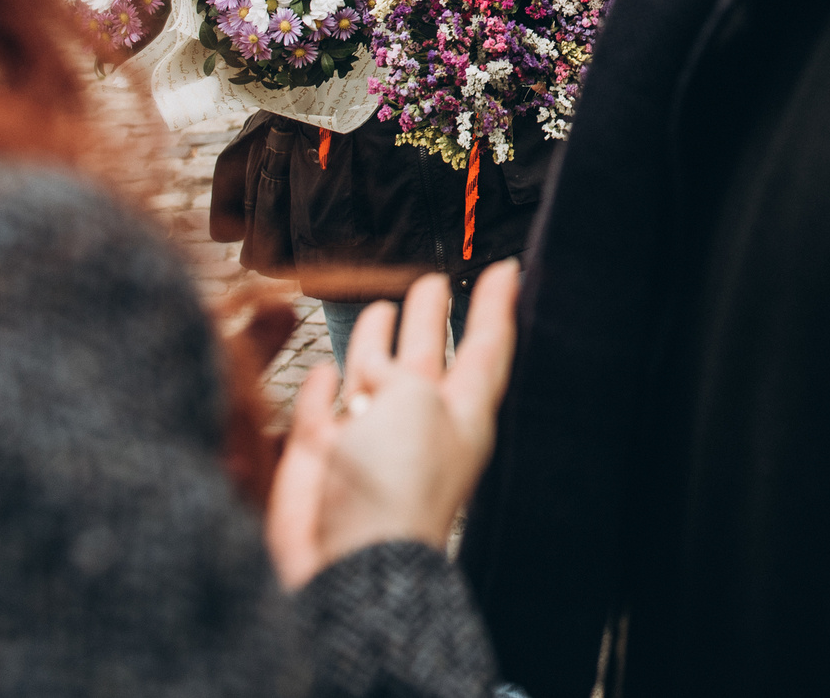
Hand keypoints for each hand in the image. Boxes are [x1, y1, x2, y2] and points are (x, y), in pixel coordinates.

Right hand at [264, 260, 519, 588]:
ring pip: (374, 377)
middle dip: (430, 316)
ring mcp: (369, 442)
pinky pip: (324, 412)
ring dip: (376, 342)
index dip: (494, 306)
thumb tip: (366, 373)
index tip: (507, 268)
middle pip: (428, 354)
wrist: (344, 560)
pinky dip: (324, 389)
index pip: (486, 345)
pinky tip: (327, 370)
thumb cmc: (395, 486)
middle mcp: (418, 423)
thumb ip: (398, 369)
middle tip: (432, 281)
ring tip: (378, 310)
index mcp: (461, 412)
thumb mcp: (416, 401)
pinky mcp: (322, 459)